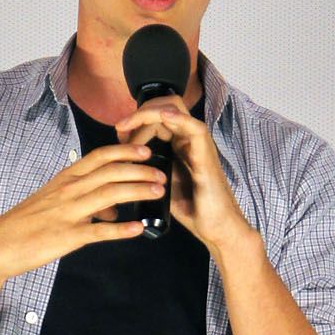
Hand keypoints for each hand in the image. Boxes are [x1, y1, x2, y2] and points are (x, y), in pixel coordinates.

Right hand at [0, 144, 165, 280]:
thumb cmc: (26, 224)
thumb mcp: (54, 203)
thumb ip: (84, 201)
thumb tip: (111, 211)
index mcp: (66, 179)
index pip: (100, 157)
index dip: (125, 151)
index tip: (146, 150)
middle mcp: (69, 191)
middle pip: (110, 172)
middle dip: (140, 169)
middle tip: (161, 173)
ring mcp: (68, 213)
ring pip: (109, 195)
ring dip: (137, 191)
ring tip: (158, 191)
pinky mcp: (67, 237)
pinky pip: (99, 232)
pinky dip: (121, 230)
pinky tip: (138, 229)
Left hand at [115, 97, 252, 255]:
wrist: (216, 228)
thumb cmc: (192, 210)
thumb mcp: (161, 185)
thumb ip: (147, 169)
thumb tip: (123, 162)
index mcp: (178, 145)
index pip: (156, 117)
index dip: (135, 120)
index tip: (118, 135)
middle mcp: (188, 140)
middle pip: (164, 107)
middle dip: (139, 113)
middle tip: (120, 129)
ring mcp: (198, 145)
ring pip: (175, 110)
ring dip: (149, 113)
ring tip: (130, 126)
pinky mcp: (207, 154)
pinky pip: (194, 127)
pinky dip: (179, 118)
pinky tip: (164, 116)